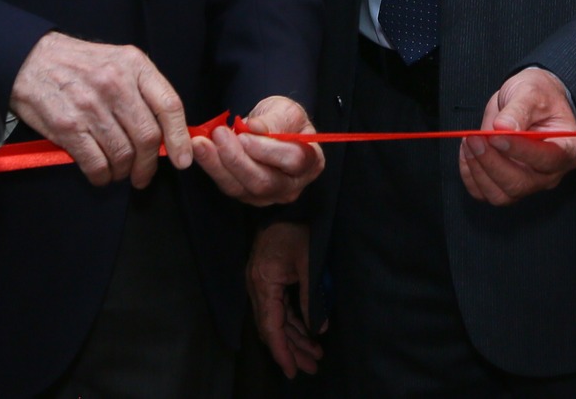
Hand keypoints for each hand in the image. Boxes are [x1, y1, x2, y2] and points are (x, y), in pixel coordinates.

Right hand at [9, 32, 192, 188]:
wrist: (31, 60)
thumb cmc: (79, 64)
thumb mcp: (118, 61)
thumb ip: (142, 89)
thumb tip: (166, 130)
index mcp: (134, 65)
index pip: (169, 105)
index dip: (180, 137)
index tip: (182, 160)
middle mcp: (116, 84)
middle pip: (147, 136)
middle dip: (149, 165)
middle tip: (143, 175)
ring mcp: (91, 106)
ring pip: (123, 154)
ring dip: (124, 172)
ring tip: (119, 173)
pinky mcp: (68, 126)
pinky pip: (96, 163)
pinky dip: (102, 176)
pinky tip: (101, 174)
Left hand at [192, 97, 324, 207]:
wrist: (272, 127)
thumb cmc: (284, 120)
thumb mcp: (285, 111)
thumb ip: (273, 121)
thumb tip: (255, 128)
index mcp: (311, 163)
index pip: (293, 161)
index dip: (267, 150)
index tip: (244, 134)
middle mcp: (291, 186)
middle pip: (263, 182)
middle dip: (237, 159)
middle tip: (218, 134)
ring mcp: (267, 195)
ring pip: (240, 187)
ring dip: (217, 164)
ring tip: (202, 142)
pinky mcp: (245, 194)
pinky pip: (226, 185)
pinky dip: (211, 166)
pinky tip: (201, 149)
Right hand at [246, 222, 323, 377]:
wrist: (290, 205)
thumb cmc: (299, 229)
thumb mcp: (309, 262)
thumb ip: (312, 296)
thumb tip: (319, 328)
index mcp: (264, 282)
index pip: (270, 326)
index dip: (282, 351)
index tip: (292, 370)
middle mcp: (257, 286)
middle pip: (272, 327)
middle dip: (292, 349)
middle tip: (312, 367)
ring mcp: (261, 283)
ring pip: (276, 320)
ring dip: (294, 338)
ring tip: (314, 354)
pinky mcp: (268, 279)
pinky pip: (279, 308)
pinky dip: (293, 322)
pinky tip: (308, 333)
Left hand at [458, 68, 575, 206]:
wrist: (529, 102)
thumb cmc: (538, 96)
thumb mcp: (531, 91)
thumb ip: (519, 110)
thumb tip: (503, 127)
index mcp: (567, 149)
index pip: (547, 159)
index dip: (520, 150)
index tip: (496, 135)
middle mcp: (550, 173)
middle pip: (520, 184)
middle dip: (492, 162)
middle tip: (474, 138)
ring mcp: (529, 183)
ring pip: (501, 195)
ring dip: (479, 171)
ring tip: (469, 141)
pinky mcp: (507, 186)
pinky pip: (484, 193)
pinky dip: (470, 176)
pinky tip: (467, 153)